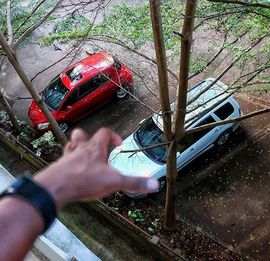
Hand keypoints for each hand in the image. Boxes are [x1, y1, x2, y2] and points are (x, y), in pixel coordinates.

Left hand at [34, 128, 158, 208]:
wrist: (55, 188)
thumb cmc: (84, 180)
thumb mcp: (114, 182)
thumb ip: (134, 182)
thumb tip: (154, 184)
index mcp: (94, 148)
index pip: (104, 133)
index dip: (113, 136)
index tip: (118, 144)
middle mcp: (79, 149)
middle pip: (81, 134)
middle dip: (89, 138)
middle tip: (96, 146)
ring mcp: (67, 158)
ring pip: (70, 146)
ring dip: (77, 148)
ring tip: (83, 155)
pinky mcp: (58, 168)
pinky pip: (62, 161)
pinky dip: (68, 163)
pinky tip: (72, 172)